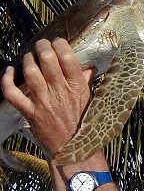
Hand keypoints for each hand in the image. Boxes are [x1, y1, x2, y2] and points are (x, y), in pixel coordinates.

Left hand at [1, 38, 94, 157]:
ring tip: (29, 56)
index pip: (68, 58)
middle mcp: (60, 92)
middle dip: (42, 47)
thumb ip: (86, 80)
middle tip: (41, 44)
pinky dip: (6, 80)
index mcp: (77, 87)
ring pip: (31, 73)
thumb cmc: (82, 122)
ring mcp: (43, 102)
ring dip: (28, 60)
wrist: (72, 148)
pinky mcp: (30, 112)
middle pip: (47, 61)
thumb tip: (89, 65)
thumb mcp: (89, 99)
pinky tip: (9, 71)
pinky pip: (12, 93)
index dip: (60, 45)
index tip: (58, 42)